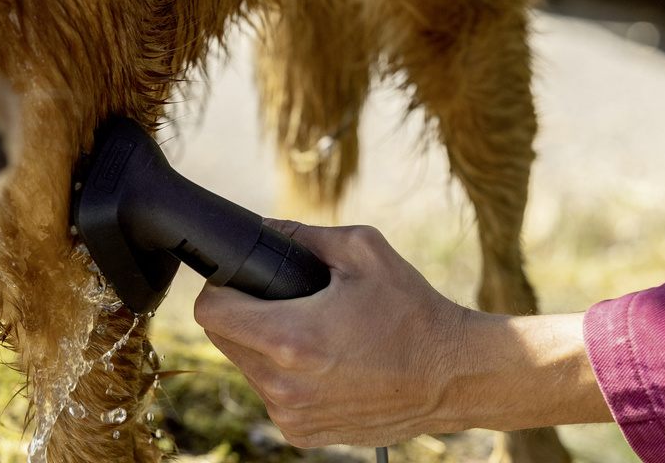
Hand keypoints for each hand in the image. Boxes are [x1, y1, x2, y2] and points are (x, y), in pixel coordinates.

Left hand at [193, 221, 610, 447]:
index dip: (221, 288)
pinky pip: (272, 396)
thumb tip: (260, 229)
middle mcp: (283, 385)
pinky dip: (285, 376)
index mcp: (290, 338)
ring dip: (264, 347)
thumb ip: (301, 235)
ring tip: (312, 331)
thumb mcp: (362, 252)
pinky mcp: (304, 435)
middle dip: (244, 315)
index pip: (210, 312)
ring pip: (246, 369)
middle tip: (282, 301)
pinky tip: (324, 361)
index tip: (242, 281)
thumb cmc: (412, 311)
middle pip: (223, 339)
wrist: (454, 376)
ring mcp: (292, 416)